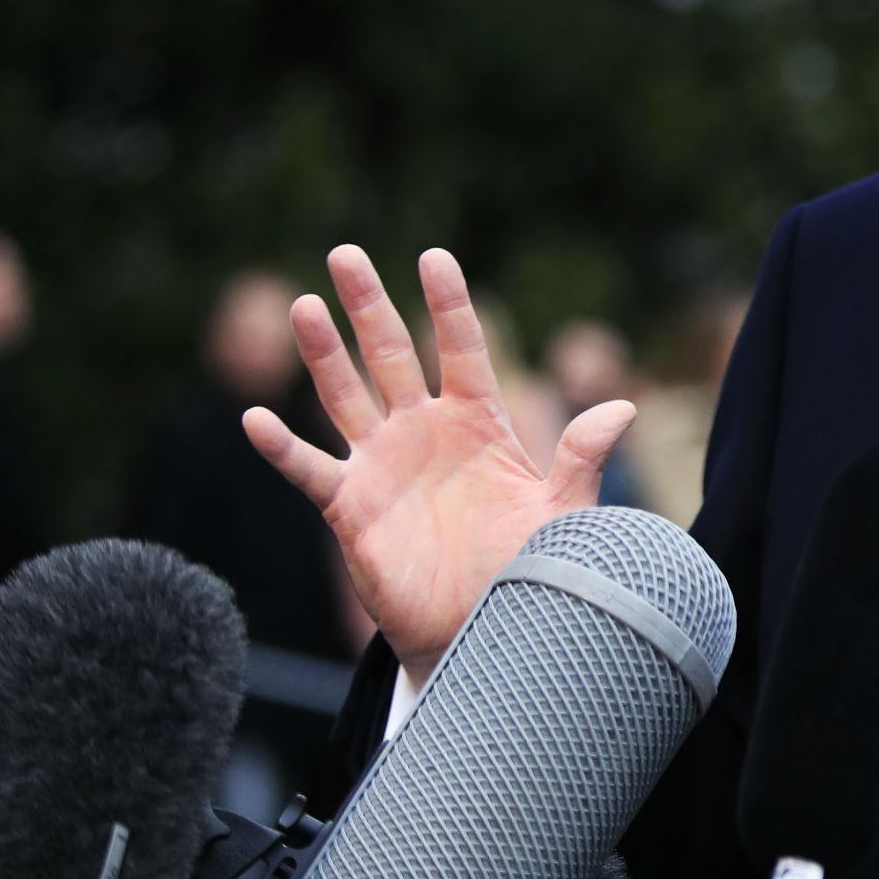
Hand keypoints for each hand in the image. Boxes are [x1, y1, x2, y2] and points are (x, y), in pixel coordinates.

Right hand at [242, 244, 634, 686]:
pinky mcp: (350, 506)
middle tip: (346, 252)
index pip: (461, 347)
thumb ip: (581, 458)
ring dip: (324, 354)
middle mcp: (424, 430)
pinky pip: (310, 470)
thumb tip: (622, 408)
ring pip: (345, 396)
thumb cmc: (526, 564)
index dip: (448, 303)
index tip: (434, 256)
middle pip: (391, 354)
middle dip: (369, 305)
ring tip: (305, 306)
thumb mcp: (562, 510)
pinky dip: (282, 448)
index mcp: (478, 420)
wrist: (482, 625)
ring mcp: (382, 464)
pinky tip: (256, 419)